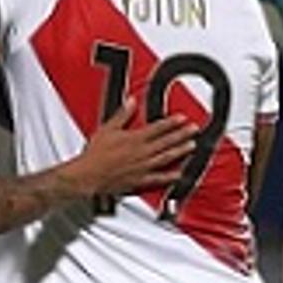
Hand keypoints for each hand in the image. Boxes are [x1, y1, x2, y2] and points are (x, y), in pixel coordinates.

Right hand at [67, 98, 193, 199]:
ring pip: (166, 158)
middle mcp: (141, 153)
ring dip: (180, 151)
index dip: (171, 122)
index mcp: (134, 139)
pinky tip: (180, 174)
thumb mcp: (107, 129)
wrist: (88, 176)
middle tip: (194, 130)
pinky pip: (158, 179)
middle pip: (166, 141)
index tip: (182, 118)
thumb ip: (122, 115)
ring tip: (191, 146)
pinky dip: (170, 177)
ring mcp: (142, 167)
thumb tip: (131, 101)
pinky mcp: (140, 181)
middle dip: (182, 134)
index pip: (157, 128)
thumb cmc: (95, 155)